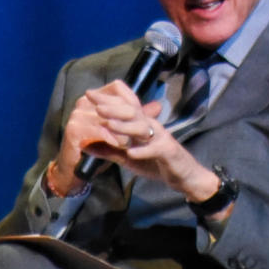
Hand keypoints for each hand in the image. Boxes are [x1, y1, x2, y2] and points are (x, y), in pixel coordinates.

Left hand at [47, 79, 221, 204]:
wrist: (183, 175)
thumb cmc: (155, 162)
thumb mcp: (127, 157)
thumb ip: (108, 150)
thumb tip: (85, 146)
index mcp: (140, 124)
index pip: (124, 107)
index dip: (108, 99)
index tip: (88, 93)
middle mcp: (150, 126)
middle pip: (132, 112)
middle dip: (113, 107)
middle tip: (96, 105)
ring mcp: (160, 138)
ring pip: (142, 128)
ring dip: (124, 126)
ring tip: (108, 125)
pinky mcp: (168, 152)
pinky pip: (155, 149)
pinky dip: (143, 151)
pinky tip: (131, 153)